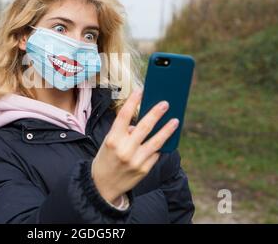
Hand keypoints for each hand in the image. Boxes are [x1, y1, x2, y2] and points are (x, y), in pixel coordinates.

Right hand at [91, 89, 178, 203]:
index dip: (132, 101)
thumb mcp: (108, 143)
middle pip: (144, 127)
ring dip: (167, 130)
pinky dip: (160, 146)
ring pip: (156, 141)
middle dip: (156, 113)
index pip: (123, 116)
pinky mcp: (144, 170)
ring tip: (175, 121)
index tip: (141, 90)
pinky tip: (166, 139)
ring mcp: (136, 161)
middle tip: (165, 103)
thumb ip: (122, 133)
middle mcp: (124, 149)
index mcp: (112, 139)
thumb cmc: (105, 160)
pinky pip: (155, 154)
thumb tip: (140, 124)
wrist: (101, 187)